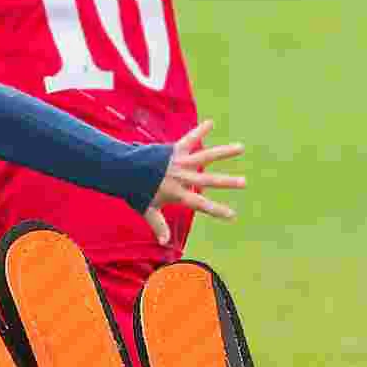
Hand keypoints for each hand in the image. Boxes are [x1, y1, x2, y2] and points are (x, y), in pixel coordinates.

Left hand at [146, 119, 243, 243]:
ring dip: (224, 152)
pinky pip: (190, 139)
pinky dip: (200, 130)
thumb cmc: (134, 191)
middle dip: (227, 181)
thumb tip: (163, 244)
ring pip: (206, 156)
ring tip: (241, 148)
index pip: (201, 204)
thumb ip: (158, 225)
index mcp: (177, 193)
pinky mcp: (174, 150)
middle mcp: (181, 177)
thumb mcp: (147, 210)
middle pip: (208, 180)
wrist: (122, 170)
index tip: (233, 215)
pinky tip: (211, 122)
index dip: (217, 210)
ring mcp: (179, 162)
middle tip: (244, 182)